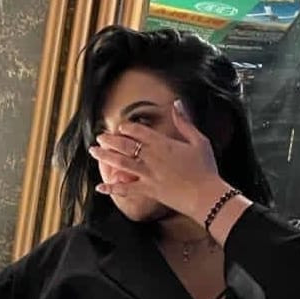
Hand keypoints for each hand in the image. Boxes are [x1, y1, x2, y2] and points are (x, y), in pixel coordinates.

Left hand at [87, 100, 227, 219]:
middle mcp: (151, 157)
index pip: (138, 131)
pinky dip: (111, 188)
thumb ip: (184, 122)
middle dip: (110, 140)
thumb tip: (177, 103)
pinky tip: (99, 187)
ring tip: (93, 152)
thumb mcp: (199, 140)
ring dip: (105, 157)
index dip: (127, 127)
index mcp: (162, 143)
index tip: (120, 127)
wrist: (205, 195)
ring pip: (121, 163)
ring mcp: (147, 174)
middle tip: (99, 137)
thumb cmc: (205, 168)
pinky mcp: (147, 190)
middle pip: (125, 145)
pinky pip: (126, 189)